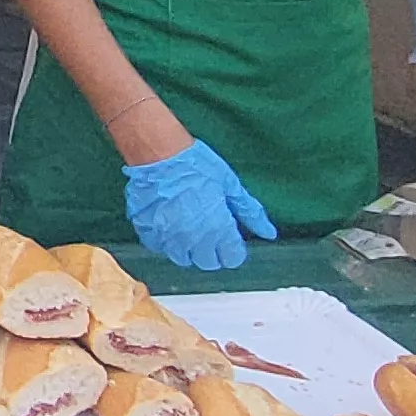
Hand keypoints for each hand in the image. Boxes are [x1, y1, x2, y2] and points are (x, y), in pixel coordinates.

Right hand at [122, 138, 277, 270]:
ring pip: (182, 258)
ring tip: (188, 226)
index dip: (233, 248)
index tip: (230, 238)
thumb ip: (250, 212)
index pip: (232, 258)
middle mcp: (193, 239)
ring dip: (188, 248)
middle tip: (209, 230)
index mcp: (218, 228)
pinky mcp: (147, 230)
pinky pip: (158, 247)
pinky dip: (164, 240)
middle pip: (207, 263)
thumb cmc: (196, 164)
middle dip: (212, 251)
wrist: (159, 153)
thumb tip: (268, 232)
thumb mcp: (230, 184)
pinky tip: (168, 223)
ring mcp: (168, 237)